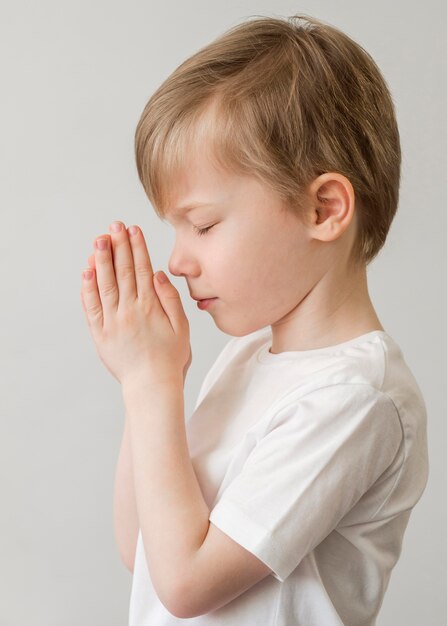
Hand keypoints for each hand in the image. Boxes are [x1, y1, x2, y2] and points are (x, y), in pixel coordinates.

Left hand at [80, 221, 191, 386]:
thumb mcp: (181, 328)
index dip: (136, 247)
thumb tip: (157, 275)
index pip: (141, 269)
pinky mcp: (100, 333)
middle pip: (122, 271)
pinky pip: (91, 306)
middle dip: (118, 246)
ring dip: (102, 260)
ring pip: (104, 284)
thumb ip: (170, 299)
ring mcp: (112, 321)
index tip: (133, 230)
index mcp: (150, 307)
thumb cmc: (170, 359)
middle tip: (114, 226)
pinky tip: (87, 271)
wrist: (151, 386)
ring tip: (99, 240)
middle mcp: (129, 310)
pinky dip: (88, 287)